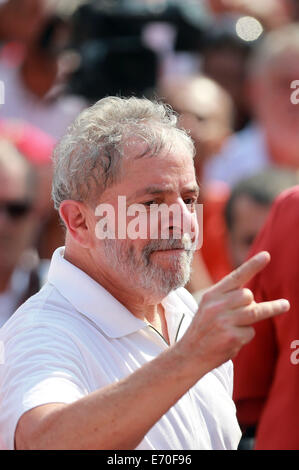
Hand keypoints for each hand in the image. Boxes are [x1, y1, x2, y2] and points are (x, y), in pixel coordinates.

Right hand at [180, 251, 289, 372]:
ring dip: (270, 309)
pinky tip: (232, 340)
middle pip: (248, 295)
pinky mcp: (231, 337)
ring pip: (255, 311)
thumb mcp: (208, 308)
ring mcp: (224, 321)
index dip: (252, 266)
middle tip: (249, 310)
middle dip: (252, 302)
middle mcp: (216, 306)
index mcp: (211, 295)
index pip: (235, 277)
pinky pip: (250, 331)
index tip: (266, 255)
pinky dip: (245, 336)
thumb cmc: (203, 330)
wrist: (188, 355)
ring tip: (285, 305)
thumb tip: (251, 298)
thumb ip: (226, 298)